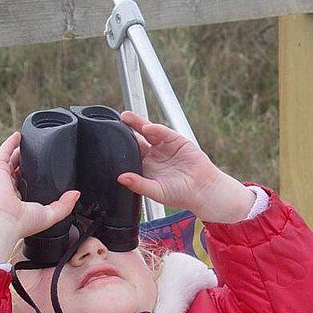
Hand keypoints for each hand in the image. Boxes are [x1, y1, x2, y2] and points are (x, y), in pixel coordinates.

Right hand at [0, 132, 79, 238]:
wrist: (5, 221)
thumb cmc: (23, 223)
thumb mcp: (50, 215)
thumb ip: (64, 205)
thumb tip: (76, 194)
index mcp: (20, 200)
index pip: (28, 184)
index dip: (36, 176)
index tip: (46, 169)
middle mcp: (9, 188)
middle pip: (20, 169)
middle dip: (29, 161)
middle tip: (41, 153)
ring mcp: (2, 178)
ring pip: (12, 159)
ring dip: (20, 150)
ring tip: (31, 141)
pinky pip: (3, 152)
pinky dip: (10, 143)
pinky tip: (19, 135)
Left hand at [118, 112, 254, 222]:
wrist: (203, 190)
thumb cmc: (181, 195)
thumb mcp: (156, 191)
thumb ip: (138, 184)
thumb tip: (120, 178)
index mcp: (148, 168)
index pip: (131, 154)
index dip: (121, 147)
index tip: (109, 141)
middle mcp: (155, 155)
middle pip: (137, 139)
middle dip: (127, 130)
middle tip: (116, 121)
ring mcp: (166, 147)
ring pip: (149, 131)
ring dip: (137, 124)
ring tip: (126, 118)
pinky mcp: (177, 141)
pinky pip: (164, 132)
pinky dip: (155, 129)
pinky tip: (147, 128)